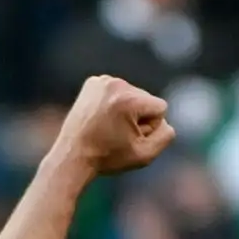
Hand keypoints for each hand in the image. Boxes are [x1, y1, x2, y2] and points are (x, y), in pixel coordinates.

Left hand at [51, 76, 175, 176]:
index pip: (160, 108)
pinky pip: (117, 91)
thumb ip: (165, 136)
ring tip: (108, 126)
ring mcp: (102, 81)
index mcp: (130, 100)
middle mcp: (116, 84)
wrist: (73, 155)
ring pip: (132, 95)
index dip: (150, 127)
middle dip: (138, 117)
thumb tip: (165, 121)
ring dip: (127, 110)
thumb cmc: (109, 157)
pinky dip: (113, 103)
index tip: (131, 137)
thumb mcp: (145, 155)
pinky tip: (102, 117)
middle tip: (117, 134)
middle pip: (146, 99)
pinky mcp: (93, 82)